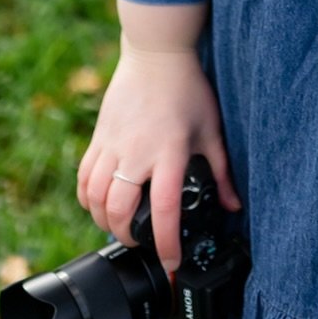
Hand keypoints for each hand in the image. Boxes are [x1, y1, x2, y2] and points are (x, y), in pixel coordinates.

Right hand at [77, 45, 241, 273]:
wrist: (156, 55)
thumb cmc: (187, 90)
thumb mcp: (211, 131)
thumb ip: (222, 172)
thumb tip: (234, 205)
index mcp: (169, 152)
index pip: (165, 210)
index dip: (166, 244)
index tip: (170, 264)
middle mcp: (136, 153)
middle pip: (118, 210)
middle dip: (126, 238)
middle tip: (140, 242)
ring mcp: (113, 144)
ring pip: (94, 197)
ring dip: (103, 221)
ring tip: (118, 226)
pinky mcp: (98, 137)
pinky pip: (83, 177)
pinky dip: (86, 198)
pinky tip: (98, 204)